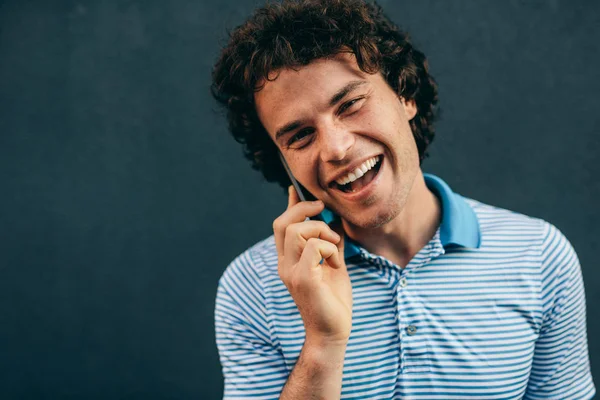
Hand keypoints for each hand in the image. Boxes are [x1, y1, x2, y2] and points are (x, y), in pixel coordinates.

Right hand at [273, 186, 352, 345]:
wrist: (333, 332)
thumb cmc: (333, 301)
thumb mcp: (333, 265)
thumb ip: (330, 243)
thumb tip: (333, 221)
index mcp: (288, 261)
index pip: (281, 226)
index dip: (290, 205)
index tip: (296, 188)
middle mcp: (284, 264)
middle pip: (283, 222)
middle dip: (304, 209)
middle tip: (323, 210)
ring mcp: (291, 272)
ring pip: (296, 230)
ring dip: (320, 230)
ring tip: (334, 244)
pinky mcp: (303, 279)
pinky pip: (314, 246)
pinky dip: (329, 247)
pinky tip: (336, 262)